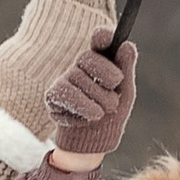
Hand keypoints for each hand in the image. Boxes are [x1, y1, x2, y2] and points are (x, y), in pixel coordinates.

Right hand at [43, 39, 136, 162]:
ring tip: (103, 112)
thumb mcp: (125, 93)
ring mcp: (64, 81)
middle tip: (115, 88)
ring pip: (79, 79)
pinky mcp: (53, 97)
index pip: (99, 41)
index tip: (107, 38)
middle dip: (105, 73)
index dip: (102, 37)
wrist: (94, 142)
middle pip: (88, 58)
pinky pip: (68, 97)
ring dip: (97, 99)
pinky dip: (83, 110)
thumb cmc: (111, 114)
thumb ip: (126, 69)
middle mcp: (79, 67)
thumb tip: (126, 45)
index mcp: (100, 62)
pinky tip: (88, 118)